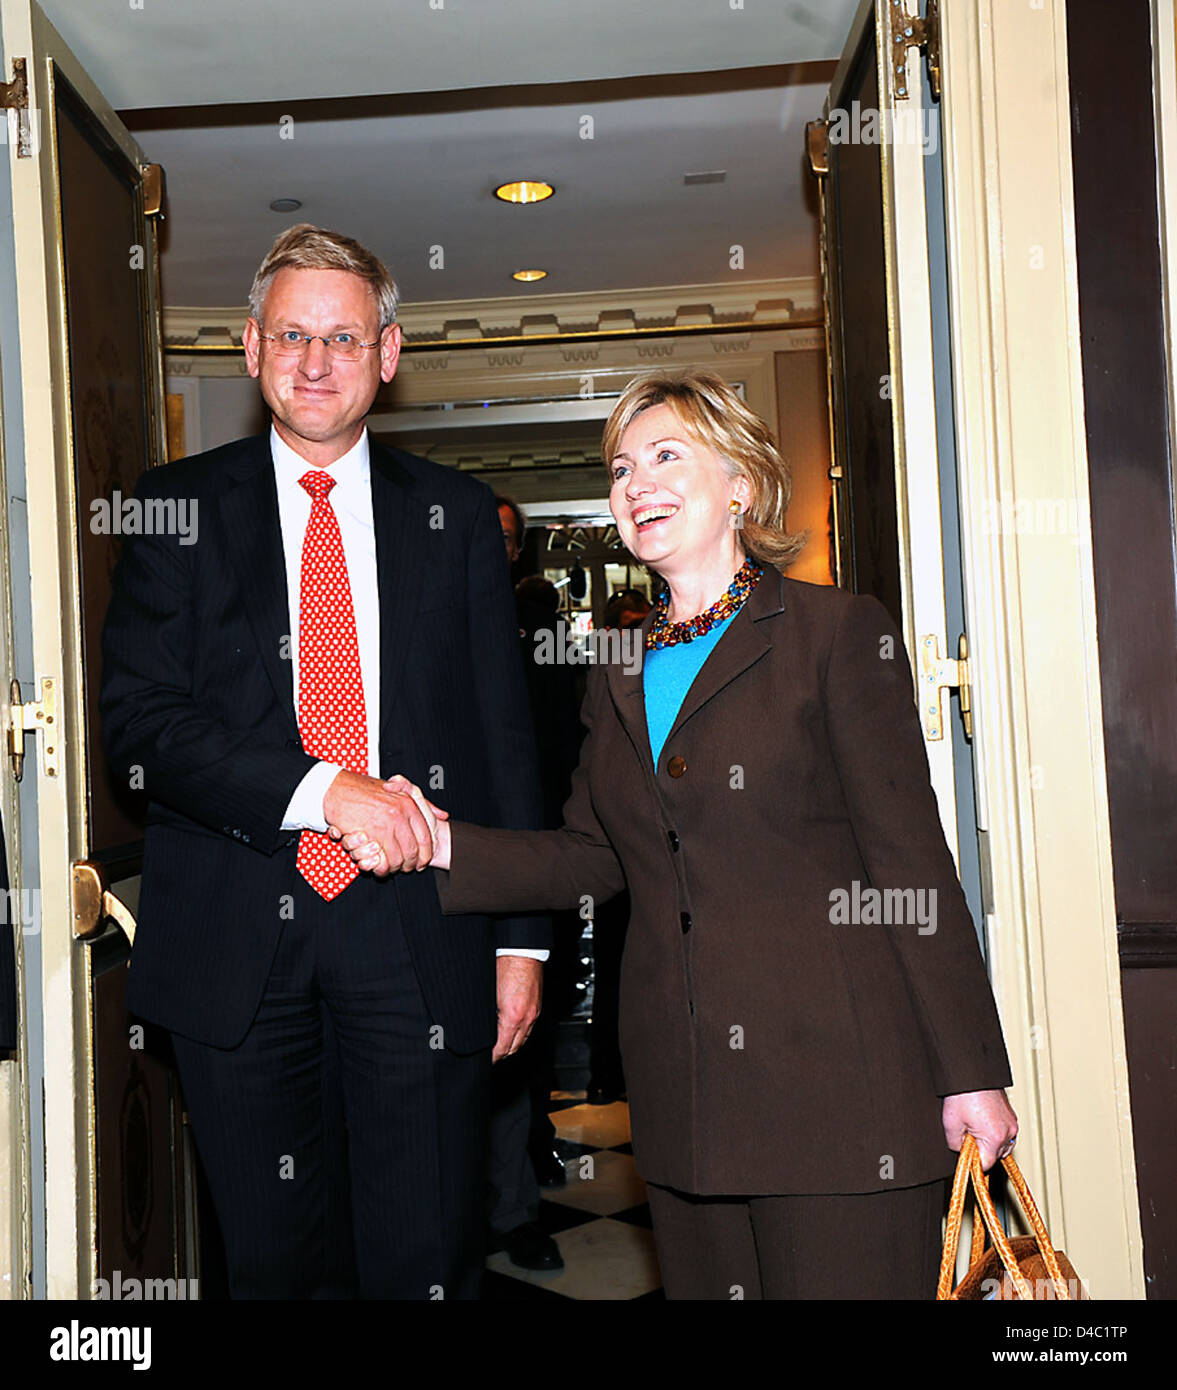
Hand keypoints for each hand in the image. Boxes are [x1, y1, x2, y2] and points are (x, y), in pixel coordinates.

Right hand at [322, 771, 441, 874]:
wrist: (337, 789)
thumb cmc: (364, 789)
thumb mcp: (398, 790)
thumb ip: (422, 803)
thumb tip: (442, 815)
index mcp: (408, 804)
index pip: (425, 836)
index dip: (426, 853)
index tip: (423, 861)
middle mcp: (399, 814)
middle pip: (413, 850)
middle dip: (411, 864)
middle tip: (407, 868)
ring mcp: (384, 825)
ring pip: (398, 858)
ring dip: (396, 868)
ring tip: (392, 869)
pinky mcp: (368, 834)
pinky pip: (381, 859)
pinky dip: (381, 868)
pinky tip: (380, 868)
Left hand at [493, 956, 541, 1062]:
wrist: (521, 950)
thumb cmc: (503, 965)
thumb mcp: (487, 994)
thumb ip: (484, 1016)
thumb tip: (477, 1029)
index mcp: (512, 1016)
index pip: (501, 1049)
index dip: (491, 1057)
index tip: (483, 1060)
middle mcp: (526, 1018)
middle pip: (513, 1048)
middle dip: (500, 1054)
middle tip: (487, 1056)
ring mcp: (533, 1013)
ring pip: (522, 1040)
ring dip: (510, 1045)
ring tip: (497, 1047)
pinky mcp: (537, 1007)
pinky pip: (528, 1029)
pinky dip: (518, 1034)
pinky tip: (509, 1031)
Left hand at [941, 1089, 1018, 1171]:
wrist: (972, 1071)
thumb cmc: (963, 1094)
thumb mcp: (951, 1124)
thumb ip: (955, 1145)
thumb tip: (962, 1151)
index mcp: (995, 1137)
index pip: (987, 1164)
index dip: (974, 1162)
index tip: (967, 1157)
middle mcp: (1008, 1132)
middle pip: (996, 1155)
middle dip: (982, 1151)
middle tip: (968, 1137)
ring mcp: (1012, 1123)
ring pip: (1002, 1145)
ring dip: (990, 1143)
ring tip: (974, 1128)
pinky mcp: (1011, 1115)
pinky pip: (1005, 1133)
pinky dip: (995, 1132)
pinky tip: (981, 1122)